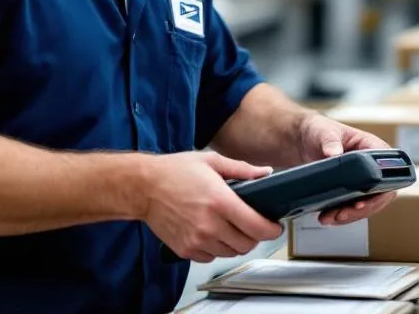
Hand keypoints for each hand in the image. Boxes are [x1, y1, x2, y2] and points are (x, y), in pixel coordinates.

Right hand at [141, 151, 282, 263]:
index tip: (274, 227)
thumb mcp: (210, 161)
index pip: (257, 227)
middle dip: (255, 236)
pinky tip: (211, 233)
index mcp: (220, 201)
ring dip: (235, 242)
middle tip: (252, 225)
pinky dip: (216, 248)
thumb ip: (241, 169)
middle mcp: (210, 224)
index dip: (271, 230)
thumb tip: (264, 173)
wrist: (143, 187)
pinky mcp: (186, 249)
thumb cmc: (173, 172)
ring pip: (231, 253)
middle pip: (247, 244)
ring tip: (229, 227)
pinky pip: (211, 257)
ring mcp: (197, 240)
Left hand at [295, 114, 398, 226]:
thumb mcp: (323, 131)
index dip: (379, 190)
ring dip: (350, 216)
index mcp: (372, 147)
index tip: (361, 201)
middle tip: (341, 214)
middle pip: (380, 194)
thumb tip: (333, 153)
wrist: (302, 140)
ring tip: (330, 218)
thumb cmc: (318, 130)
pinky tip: (327, 217)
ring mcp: (363, 180)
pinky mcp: (351, 191)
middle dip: (361, 209)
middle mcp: (372, 166)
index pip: (388, 172)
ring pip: (367, 205)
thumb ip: (329, 140)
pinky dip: (342, 215)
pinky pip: (353, 208)